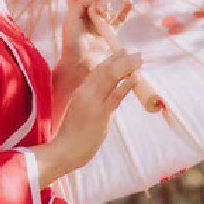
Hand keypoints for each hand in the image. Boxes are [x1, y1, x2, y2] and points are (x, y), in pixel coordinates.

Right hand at [50, 49, 142, 173]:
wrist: (64, 150)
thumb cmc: (72, 135)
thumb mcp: (81, 112)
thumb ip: (93, 103)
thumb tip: (110, 100)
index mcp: (81, 92)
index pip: (98, 71)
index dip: (111, 61)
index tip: (122, 53)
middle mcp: (86, 93)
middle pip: (106, 71)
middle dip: (122, 60)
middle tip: (136, 54)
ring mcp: (94, 102)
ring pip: (111, 78)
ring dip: (127, 67)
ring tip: (139, 60)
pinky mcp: (100, 114)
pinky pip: (115, 96)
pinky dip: (126, 85)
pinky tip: (136, 78)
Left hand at [57, 0, 118, 85]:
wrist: (81, 63)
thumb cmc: (72, 43)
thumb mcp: (71, 20)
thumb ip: (80, 4)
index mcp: (75, 15)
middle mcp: (88, 19)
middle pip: (94, 2)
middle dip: (95, 1)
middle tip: (94, 9)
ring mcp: (100, 26)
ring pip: (106, 10)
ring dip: (106, 7)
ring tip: (102, 14)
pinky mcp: (111, 33)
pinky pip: (120, 19)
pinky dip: (125, 10)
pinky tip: (129, 2)